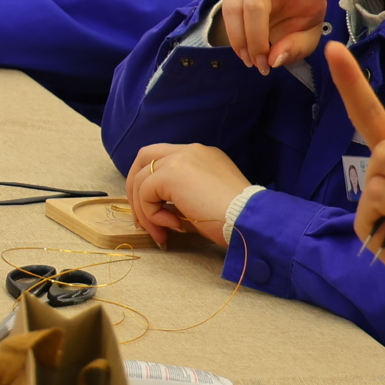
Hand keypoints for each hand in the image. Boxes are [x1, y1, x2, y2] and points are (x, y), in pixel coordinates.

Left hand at [125, 140, 253, 247]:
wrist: (248, 220)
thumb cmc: (234, 219)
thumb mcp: (203, 205)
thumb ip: (180, 201)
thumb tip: (158, 214)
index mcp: (200, 155)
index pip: (163, 158)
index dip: (152, 184)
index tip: (157, 213)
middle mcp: (189, 150)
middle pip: (144, 158)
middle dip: (136, 189)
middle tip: (143, 221)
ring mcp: (180, 158)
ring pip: (141, 178)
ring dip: (144, 209)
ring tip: (161, 233)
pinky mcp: (172, 172)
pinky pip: (146, 192)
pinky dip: (152, 213)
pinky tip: (173, 226)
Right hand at [217, 0, 351, 72]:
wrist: (263, 43)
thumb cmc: (292, 36)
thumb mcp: (302, 47)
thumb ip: (293, 50)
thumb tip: (273, 56)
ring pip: (253, 9)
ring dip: (254, 42)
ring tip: (258, 62)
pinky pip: (232, 17)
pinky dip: (239, 42)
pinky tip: (245, 54)